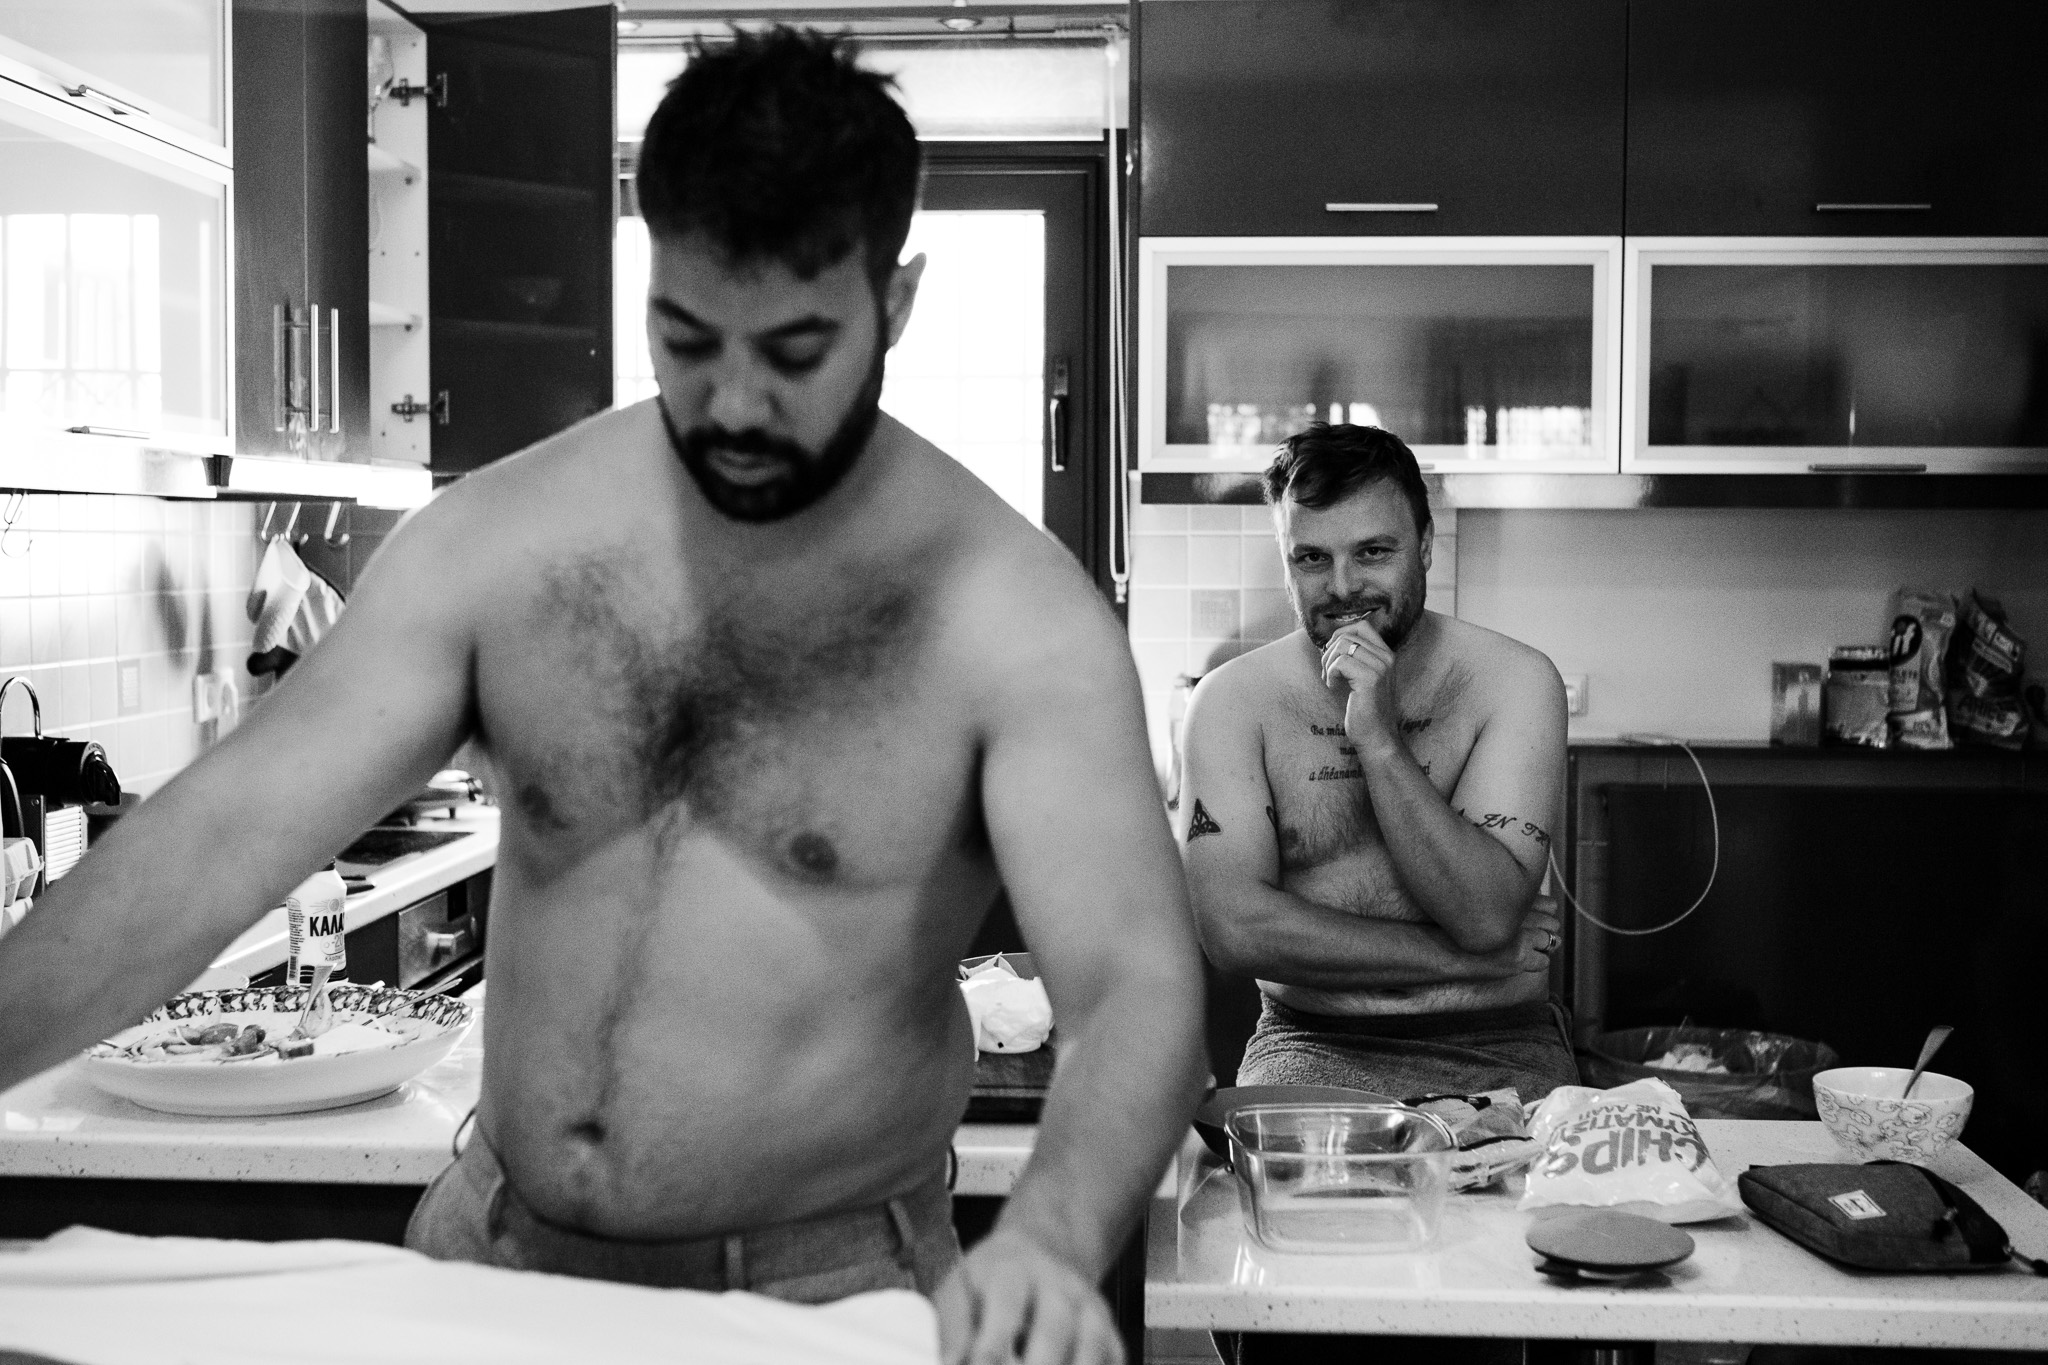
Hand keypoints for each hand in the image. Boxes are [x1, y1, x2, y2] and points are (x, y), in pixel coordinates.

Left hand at [934, 1230, 1122, 1364]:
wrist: (1038, 1251)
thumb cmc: (988, 1285)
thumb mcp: (960, 1291)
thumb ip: (952, 1330)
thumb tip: (948, 1362)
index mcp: (1012, 1272)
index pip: (1006, 1307)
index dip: (992, 1349)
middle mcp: (1057, 1285)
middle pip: (1055, 1327)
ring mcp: (1088, 1307)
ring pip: (1091, 1344)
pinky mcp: (1109, 1330)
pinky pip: (1112, 1357)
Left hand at [1318, 615, 1397, 749]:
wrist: (1376, 737)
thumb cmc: (1364, 710)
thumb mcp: (1359, 677)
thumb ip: (1352, 658)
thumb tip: (1329, 641)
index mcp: (1386, 655)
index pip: (1361, 626)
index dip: (1340, 634)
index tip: (1332, 654)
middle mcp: (1386, 657)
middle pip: (1348, 634)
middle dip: (1329, 651)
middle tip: (1328, 672)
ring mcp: (1380, 667)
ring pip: (1341, 646)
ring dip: (1328, 663)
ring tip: (1331, 681)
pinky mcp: (1370, 679)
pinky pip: (1339, 662)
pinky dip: (1330, 674)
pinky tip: (1334, 688)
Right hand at [1445, 899, 1560, 978]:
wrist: (1447, 945)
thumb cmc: (1458, 925)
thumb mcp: (1482, 901)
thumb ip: (1505, 898)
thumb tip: (1533, 902)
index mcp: (1515, 899)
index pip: (1550, 905)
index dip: (1547, 914)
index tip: (1540, 919)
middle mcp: (1521, 915)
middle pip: (1553, 923)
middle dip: (1547, 930)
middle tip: (1534, 936)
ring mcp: (1522, 937)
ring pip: (1551, 942)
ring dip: (1543, 946)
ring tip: (1528, 949)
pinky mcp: (1519, 957)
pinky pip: (1544, 962)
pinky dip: (1537, 962)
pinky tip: (1523, 961)